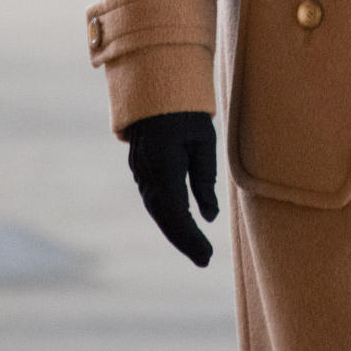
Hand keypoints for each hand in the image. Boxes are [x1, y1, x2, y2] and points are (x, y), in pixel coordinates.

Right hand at [127, 111, 218, 266]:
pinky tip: (183, 228)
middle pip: (164, 216)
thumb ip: (204, 178)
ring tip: (198, 249)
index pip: (176, 211)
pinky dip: (169, 218)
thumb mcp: (203, 141)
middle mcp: (147, 173)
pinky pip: (155, 201)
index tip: (206, 255)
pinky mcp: (142, 171)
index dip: (190, 237)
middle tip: (205, 259)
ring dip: (176, 232)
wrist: (156, 91)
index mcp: (164, 165)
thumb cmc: (186, 113)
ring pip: (157, 211)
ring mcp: (141, 172)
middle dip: (184, 240)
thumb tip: (209, 217)